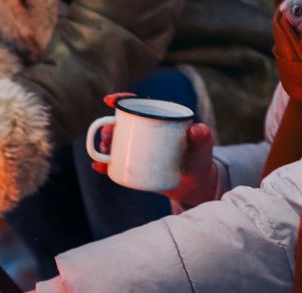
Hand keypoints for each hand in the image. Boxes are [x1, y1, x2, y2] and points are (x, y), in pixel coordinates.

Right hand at [90, 94, 217, 206]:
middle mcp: (145, 134)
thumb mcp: (203, 147)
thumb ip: (204, 136)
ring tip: (105, 149)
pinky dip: (104, 165)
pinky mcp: (134, 167)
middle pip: (121, 125)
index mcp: (158, 120)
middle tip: (108, 135)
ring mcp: (138, 151)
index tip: (110, 100)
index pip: (138, 105)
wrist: (194, 184)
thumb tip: (196, 129)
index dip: (122, 99)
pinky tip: (97, 166)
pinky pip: (114, 165)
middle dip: (108, 126)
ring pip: (115, 144)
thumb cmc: (199, 160)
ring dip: (103, 144)